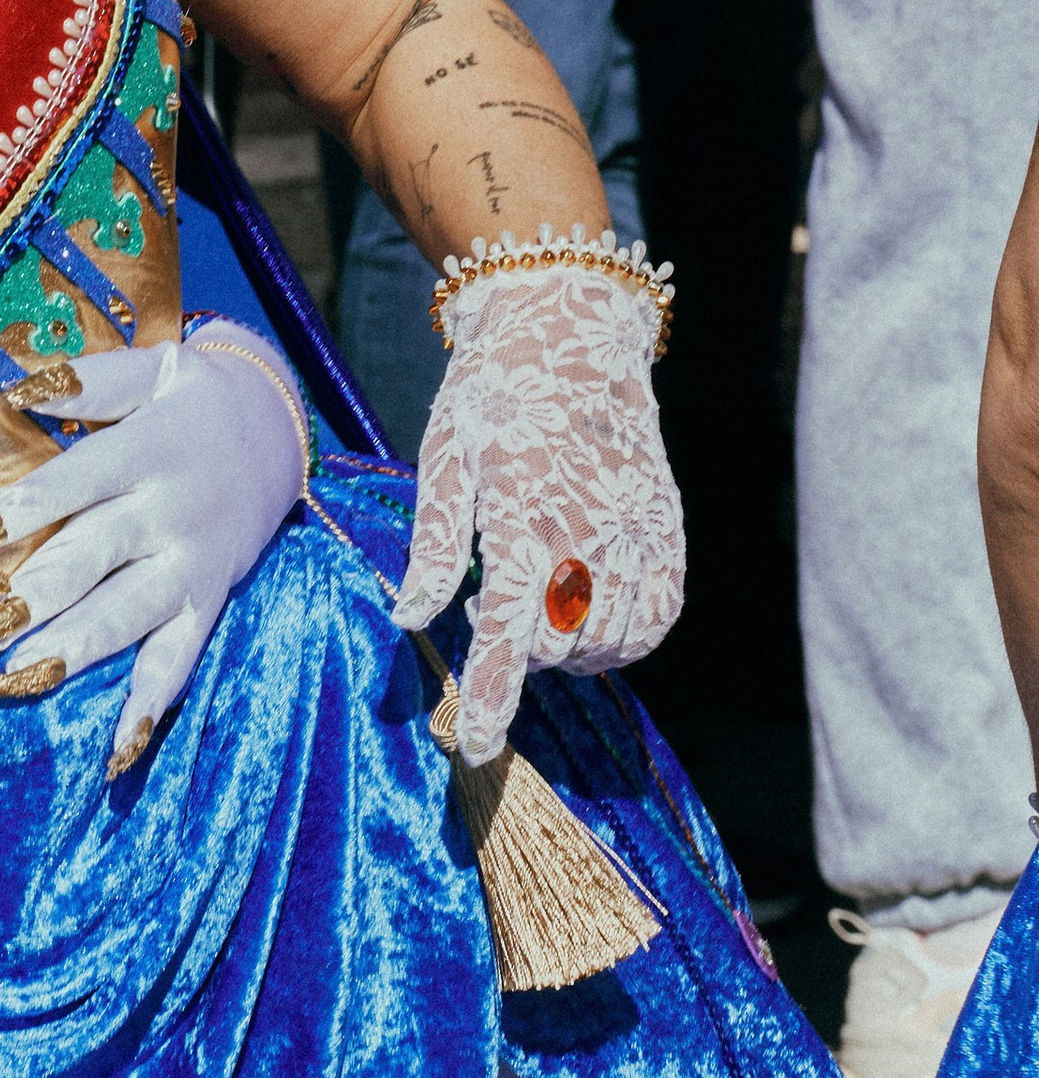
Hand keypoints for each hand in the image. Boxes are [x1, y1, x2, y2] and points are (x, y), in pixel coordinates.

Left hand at [0, 329, 311, 767]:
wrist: (281, 430)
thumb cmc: (195, 396)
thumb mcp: (151, 368)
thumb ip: (87, 381)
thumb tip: (17, 383)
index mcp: (147, 449)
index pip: (72, 482)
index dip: (17, 511)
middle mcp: (170, 512)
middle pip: (92, 556)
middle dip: (29, 595)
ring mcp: (191, 564)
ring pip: (128, 613)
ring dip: (73, 649)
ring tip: (18, 678)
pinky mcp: (208, 602)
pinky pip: (181, 657)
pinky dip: (152, 702)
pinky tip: (119, 747)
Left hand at [392, 247, 683, 764]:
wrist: (571, 331)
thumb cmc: (493, 395)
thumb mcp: (444, 456)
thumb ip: (436, 543)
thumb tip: (409, 617)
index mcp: (523, 509)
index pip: (511, 628)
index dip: (492, 695)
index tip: (474, 745)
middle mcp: (590, 526)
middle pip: (560, 644)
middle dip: (519, 652)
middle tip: (491, 601)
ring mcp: (640, 529)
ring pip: (612, 641)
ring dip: (570, 647)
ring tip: (538, 597)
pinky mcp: (669, 529)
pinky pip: (659, 617)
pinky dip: (624, 634)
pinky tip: (588, 606)